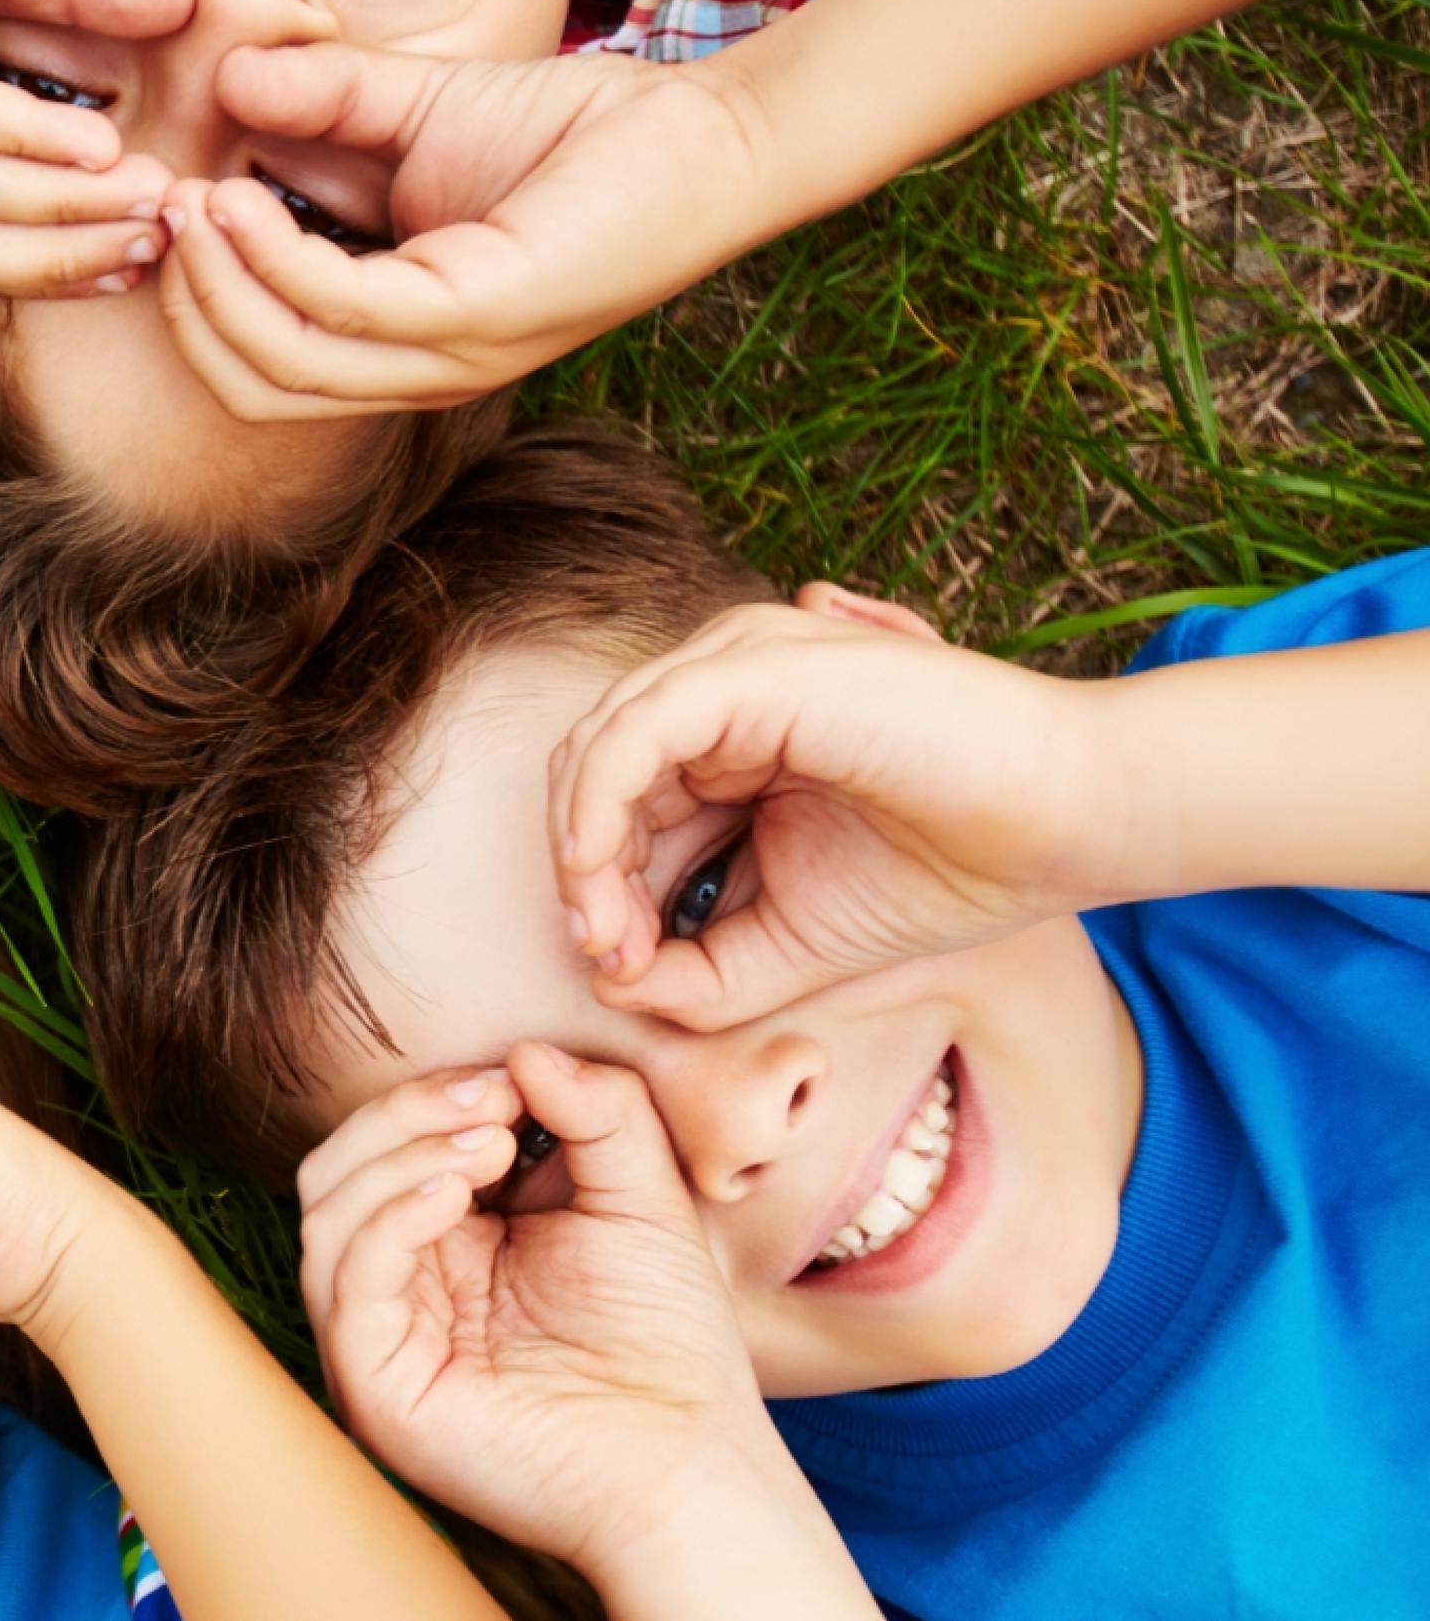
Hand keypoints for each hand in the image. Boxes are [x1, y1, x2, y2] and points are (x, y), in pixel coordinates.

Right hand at [150, 44, 778, 419]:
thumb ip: (326, 104)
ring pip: (285, 364)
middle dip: (189, 305)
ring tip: (195, 200)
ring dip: (217, 285)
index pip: (262, 366)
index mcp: (400, 341)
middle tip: (166, 211)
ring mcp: (451, 355)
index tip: (168, 207)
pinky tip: (243, 196)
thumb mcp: (418, 112)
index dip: (195, 299)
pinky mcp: (482, 317)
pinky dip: (275, 259)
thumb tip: (228, 83)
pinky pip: (343, 309)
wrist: (704, 134)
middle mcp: (420, 370)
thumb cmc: (577, 134)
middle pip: (255, 386)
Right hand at [299, 1045, 804, 1582]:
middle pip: (340, 1166)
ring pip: (327, 1211)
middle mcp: (401, 1287)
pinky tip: (454, 1194)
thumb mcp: (641, 1196)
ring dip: (399, 1155)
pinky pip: (346, 1282)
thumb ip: (599, 1113)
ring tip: (487, 1145)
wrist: (689, 1459)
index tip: (513, 1076)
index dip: (436, 1095)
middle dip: (408, 1114)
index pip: (392, 1145)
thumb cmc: (668, 1342)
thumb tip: (528, 1048)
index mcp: (448, 1243)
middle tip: (493, 1101)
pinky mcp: (377, 1383)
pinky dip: (388, 1219)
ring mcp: (383, 1336)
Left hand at [551, 585, 1127, 1026]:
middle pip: (593, 774)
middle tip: (605, 957)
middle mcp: (726, 690)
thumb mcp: (795, 943)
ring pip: (599, 747)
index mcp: (733, 741)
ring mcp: (739, 667)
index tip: (617, 971)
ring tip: (609, 935)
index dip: (596, 889)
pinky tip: (604, 875)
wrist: (1070, 823)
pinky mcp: (757, 668)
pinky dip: (600, 805)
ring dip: (583, 850)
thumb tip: (609, 985)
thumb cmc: (951, 872)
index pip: (618, 806)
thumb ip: (702, 971)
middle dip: (582, 875)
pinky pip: (636, 728)